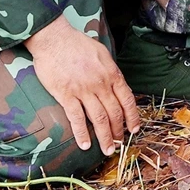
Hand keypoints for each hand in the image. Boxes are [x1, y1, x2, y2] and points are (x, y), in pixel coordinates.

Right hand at [25, 17, 139, 155]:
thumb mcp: (102, 54)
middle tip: (119, 144)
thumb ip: (110, 72)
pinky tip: (85, 145)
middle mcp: (101, 84)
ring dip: (104, 137)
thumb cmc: (77, 44)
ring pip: (98, 119)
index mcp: (112, 74)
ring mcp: (84, 91)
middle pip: (114, 113)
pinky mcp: (66, 95)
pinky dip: (81, 134)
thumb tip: (116, 86)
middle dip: (118, 131)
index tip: (134, 129)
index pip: (127, 100)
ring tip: (107, 150)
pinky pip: (77, 118)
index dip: (132, 117)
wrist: (55, 39)